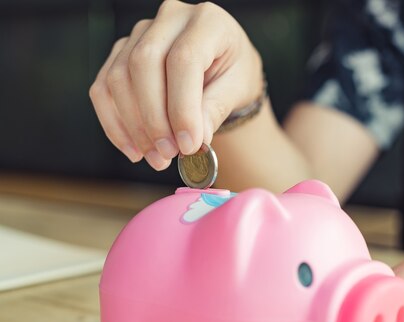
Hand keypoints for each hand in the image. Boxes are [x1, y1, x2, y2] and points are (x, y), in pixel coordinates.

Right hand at [89, 0, 262, 169]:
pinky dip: (115, 124)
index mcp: (208, 21)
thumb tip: (193, 141)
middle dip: (154, 119)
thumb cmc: (233, 74)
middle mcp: (170, 18)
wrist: (222, 67)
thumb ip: (216, 109)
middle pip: (143, 64)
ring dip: (134, 126)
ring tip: (157, 158)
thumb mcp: (238, 89)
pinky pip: (103, 89)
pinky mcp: (120, 53)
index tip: (189, 146)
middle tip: (169, 155)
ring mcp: (140, 33)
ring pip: (118, 77)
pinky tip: (135, 150)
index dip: (182, 107)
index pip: (184, 59)